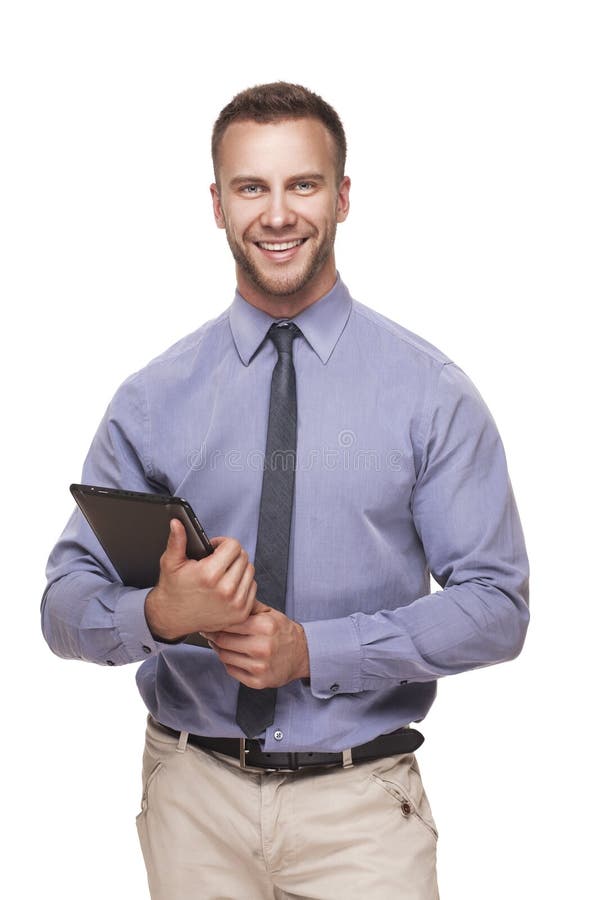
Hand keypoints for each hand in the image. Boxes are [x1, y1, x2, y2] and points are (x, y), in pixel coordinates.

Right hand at [144, 519, 256, 640]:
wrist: (172, 618)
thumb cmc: (173, 588)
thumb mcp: (171, 562)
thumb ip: (177, 540)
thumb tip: (177, 522)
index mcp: (209, 575)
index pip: (233, 545)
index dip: (223, 543)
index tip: (214, 548)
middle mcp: (225, 590)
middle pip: (243, 557)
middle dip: (231, 555)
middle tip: (217, 561)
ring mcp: (235, 604)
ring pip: (250, 571)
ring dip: (239, 568)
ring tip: (223, 572)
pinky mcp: (241, 613)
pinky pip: (252, 587)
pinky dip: (243, 583)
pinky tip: (228, 585)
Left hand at [204, 601, 309, 687]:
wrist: (302, 655)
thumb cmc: (283, 632)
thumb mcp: (270, 613)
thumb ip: (249, 605)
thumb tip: (225, 599)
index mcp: (265, 626)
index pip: (229, 623)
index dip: (217, 621)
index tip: (210, 620)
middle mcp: (263, 647)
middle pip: (223, 641)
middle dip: (213, 635)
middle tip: (209, 631)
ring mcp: (260, 666)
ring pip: (224, 656)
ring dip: (218, 649)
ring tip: (220, 642)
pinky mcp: (258, 682)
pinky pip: (231, 671)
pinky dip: (228, 662)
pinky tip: (232, 655)